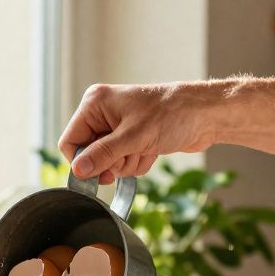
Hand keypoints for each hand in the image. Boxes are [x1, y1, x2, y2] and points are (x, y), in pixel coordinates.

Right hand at [60, 82, 220, 183]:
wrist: (204, 115)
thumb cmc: (171, 114)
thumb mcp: (133, 137)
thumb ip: (102, 155)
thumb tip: (77, 171)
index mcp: (95, 104)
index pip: (70, 141)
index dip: (82, 160)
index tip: (100, 171)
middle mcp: (103, 114)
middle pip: (90, 155)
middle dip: (112, 162)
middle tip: (131, 153)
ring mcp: (117, 127)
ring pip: (108, 162)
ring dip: (127, 163)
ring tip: (146, 148)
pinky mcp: (131, 138)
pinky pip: (124, 162)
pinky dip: (137, 162)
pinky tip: (152, 150)